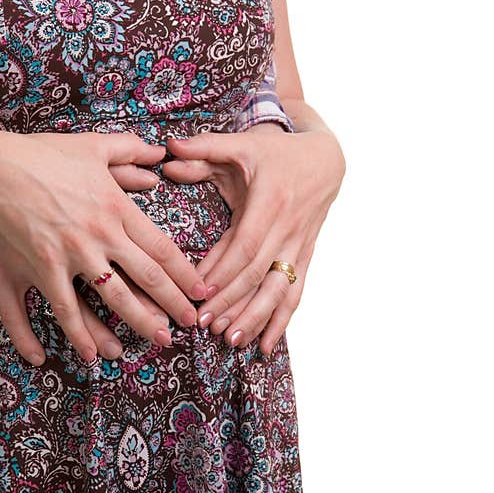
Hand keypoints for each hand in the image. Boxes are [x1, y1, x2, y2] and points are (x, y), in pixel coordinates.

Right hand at [0, 131, 206, 361]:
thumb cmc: (43, 154)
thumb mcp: (92, 145)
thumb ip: (129, 150)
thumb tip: (158, 154)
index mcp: (118, 207)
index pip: (162, 247)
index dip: (185, 272)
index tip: (202, 289)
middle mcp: (103, 234)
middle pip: (148, 276)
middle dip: (174, 302)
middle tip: (192, 323)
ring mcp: (74, 254)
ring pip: (116, 297)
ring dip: (141, 322)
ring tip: (160, 340)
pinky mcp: (45, 268)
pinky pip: (66, 308)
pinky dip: (79, 333)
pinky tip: (90, 353)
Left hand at [163, 122, 343, 353]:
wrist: (326, 159)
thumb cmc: (275, 152)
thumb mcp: (242, 145)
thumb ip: (204, 147)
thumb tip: (168, 149)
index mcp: (269, 202)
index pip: (245, 245)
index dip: (223, 271)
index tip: (199, 293)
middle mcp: (287, 229)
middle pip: (258, 273)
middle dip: (231, 301)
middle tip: (203, 323)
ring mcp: (299, 246)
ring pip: (279, 290)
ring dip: (255, 318)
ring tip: (229, 340)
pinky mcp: (305, 258)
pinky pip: (295, 294)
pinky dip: (281, 322)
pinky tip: (265, 347)